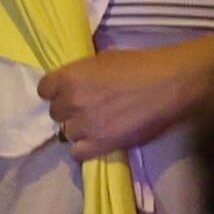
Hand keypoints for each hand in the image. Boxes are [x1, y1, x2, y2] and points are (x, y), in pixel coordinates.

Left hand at [34, 40, 206, 156]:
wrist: (169, 85)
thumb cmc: (140, 65)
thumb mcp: (103, 60)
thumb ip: (83, 74)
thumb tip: (78, 84)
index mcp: (70, 77)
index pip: (44, 89)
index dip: (55, 91)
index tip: (66, 92)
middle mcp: (72, 101)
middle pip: (56, 113)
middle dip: (68, 110)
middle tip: (87, 108)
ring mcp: (85, 125)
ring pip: (66, 133)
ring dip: (78, 129)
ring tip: (96, 125)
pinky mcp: (101, 145)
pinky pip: (77, 153)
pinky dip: (83, 149)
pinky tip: (95, 141)